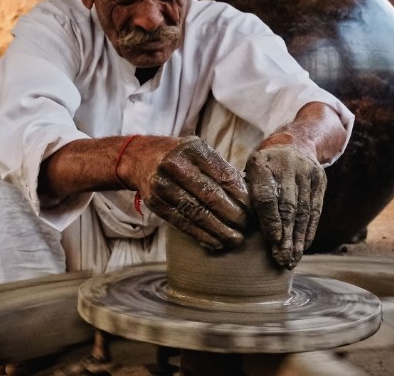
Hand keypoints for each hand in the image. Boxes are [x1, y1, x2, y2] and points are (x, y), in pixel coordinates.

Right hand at [138, 136, 250, 250]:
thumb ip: (220, 169)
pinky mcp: (156, 204)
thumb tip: (248, 196)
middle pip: (211, 196)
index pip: (224, 176)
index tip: (253, 209)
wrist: (140, 159)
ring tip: (235, 239)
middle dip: (234, 215)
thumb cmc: (179, 156)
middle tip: (247, 226)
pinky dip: (202, 235)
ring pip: (198, 213)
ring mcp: (163, 185)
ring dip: (220, 230)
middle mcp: (176, 165)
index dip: (242, 196)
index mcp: (193, 149)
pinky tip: (216, 242)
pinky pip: (183, 223)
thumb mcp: (198, 151)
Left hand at [244, 145, 326, 268]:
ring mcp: (306, 171)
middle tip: (282, 259)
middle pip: (288, 206)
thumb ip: (248, 196)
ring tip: (292, 259)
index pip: (267, 196)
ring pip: (303, 210)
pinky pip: (316, 209)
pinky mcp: (320, 179)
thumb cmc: (264, 167)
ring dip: (298, 238)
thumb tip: (245, 232)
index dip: (270, 220)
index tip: (273, 241)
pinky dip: (309, 229)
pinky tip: (304, 246)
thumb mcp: (250, 172)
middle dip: (285, 236)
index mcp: (261, 162)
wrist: (294, 143)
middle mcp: (287, 165)